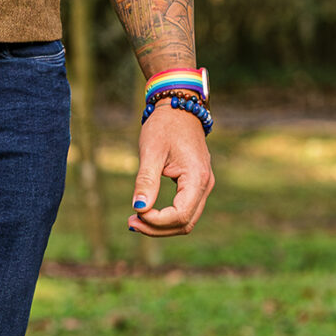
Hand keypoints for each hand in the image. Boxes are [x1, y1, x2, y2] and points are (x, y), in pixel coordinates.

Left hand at [129, 102, 213, 238]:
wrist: (179, 108)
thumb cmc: (164, 126)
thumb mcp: (151, 151)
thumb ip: (146, 181)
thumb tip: (139, 208)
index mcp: (197, 177)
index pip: (181, 214)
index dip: (157, 221)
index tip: (135, 213)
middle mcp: (205, 185)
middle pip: (185, 223)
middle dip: (157, 228)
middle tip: (130, 223)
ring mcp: (203, 186)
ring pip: (186, 220)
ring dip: (161, 225)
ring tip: (135, 219)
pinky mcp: (196, 185)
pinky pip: (185, 209)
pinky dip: (166, 216)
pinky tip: (146, 212)